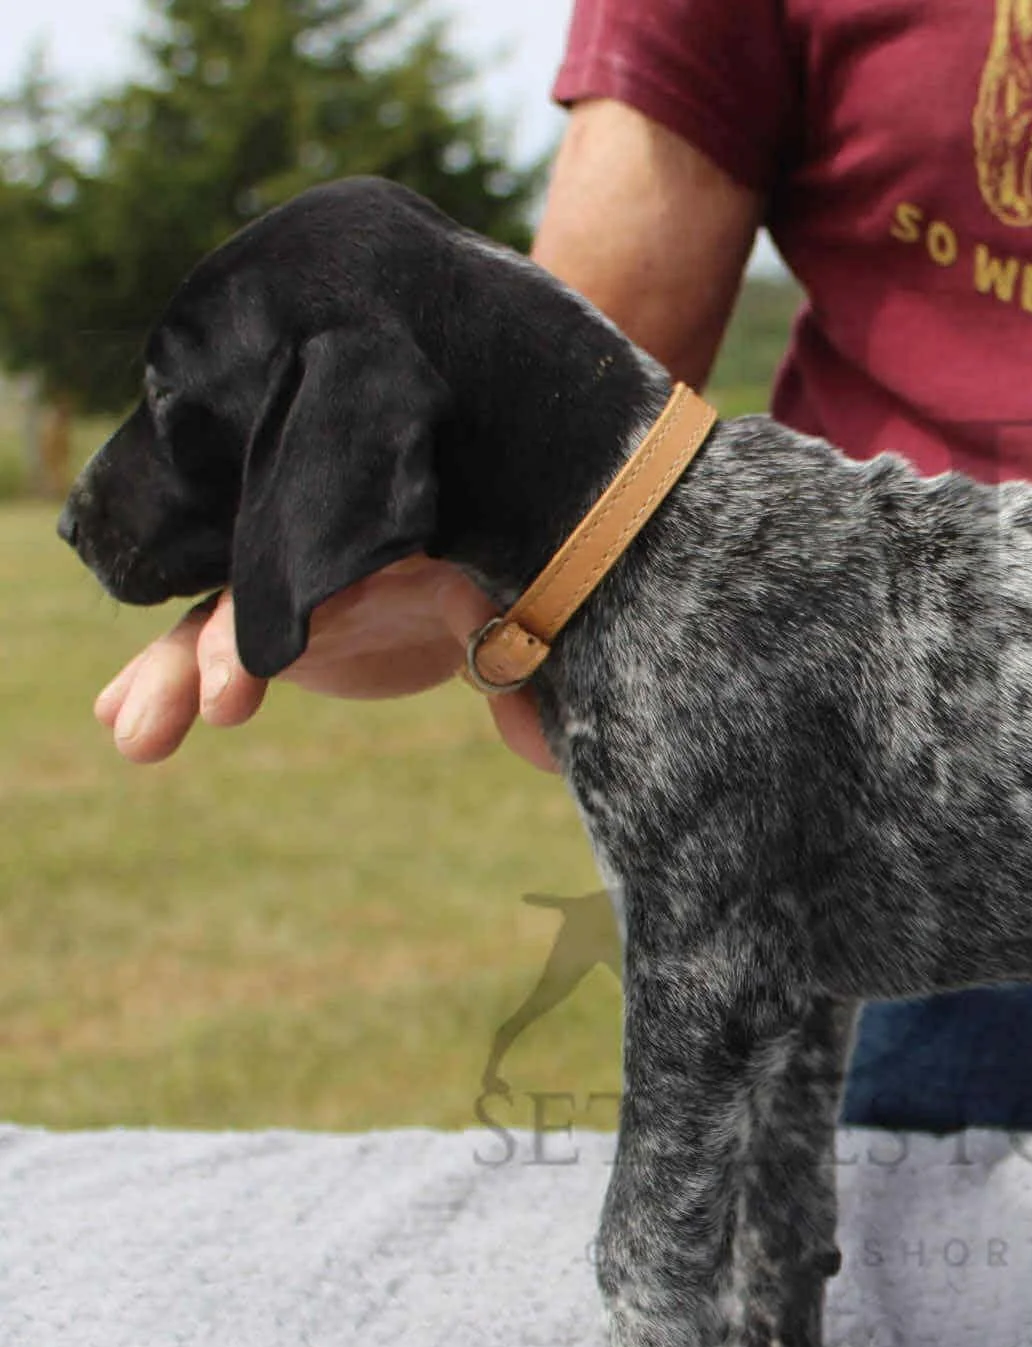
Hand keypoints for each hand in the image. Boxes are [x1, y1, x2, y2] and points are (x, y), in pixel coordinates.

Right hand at [93, 555, 561, 772]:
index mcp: (382, 536)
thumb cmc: (503, 591)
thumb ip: (519, 669)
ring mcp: (279, 588)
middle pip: (257, 588)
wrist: (473, 583)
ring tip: (133, 739)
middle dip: (230, 643)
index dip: (303, 601)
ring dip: (170, 676)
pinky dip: (160, 681)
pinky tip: (113, 721)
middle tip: (220, 704)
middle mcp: (317, 554)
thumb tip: (539, 746)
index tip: (279, 662)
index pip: (327, 558)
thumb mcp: (514, 621)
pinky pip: (198, 649)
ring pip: (214, 623)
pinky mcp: (257, 624)